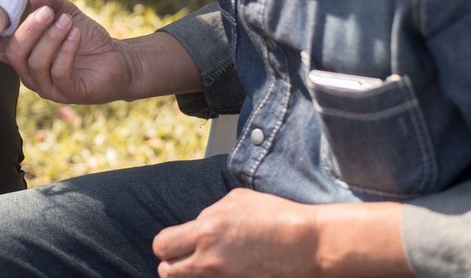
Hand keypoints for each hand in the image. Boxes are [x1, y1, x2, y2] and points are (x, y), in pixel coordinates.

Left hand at [152, 189, 317, 276]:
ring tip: (202, 263)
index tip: (176, 241)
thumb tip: (196, 224)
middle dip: (171, 262)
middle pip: (167, 272)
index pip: (162, 245)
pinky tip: (221, 270)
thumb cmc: (274, 215)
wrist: (307, 245)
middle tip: (184, 256)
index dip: (165, 244)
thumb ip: (208, 213)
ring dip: (188, 274)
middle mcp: (210, 260)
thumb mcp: (236, 200)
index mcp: (206, 231)